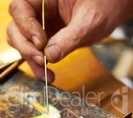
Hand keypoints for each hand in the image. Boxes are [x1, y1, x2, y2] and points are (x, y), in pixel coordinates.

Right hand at [7, 0, 132, 79]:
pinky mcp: (47, 37)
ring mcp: (41, 24)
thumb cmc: (105, 5)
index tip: (41, 44)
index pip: (20, 9)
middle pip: (17, 28)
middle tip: (42, 62)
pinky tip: (48, 73)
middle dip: (26, 48)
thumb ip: (68, 38)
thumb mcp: (88, 22)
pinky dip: (40, 65)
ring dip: (32, 61)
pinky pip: (36, 52)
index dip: (26, 28)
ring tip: (46, 75)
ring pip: (24, 43)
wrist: (112, 10)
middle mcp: (39, 9)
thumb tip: (49, 57)